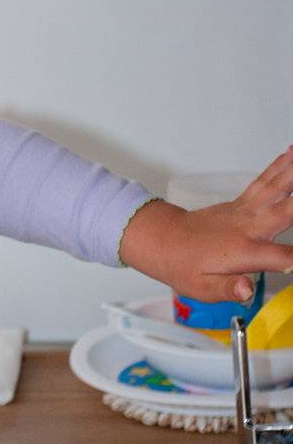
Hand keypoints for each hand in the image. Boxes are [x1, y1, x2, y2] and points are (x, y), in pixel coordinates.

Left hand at [119, 147, 292, 303]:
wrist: (163, 240)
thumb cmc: (183, 265)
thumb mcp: (202, 288)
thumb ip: (229, 288)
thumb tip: (247, 289)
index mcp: (242, 252)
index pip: (284, 257)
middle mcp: (247, 228)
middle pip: (284, 212)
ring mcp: (244, 212)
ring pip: (274, 189)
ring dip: (292, 173)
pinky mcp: (240, 204)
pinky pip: (263, 182)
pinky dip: (278, 167)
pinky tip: (290, 154)